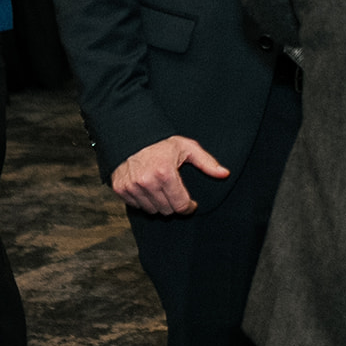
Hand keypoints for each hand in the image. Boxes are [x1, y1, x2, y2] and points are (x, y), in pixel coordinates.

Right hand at [110, 135, 229, 214]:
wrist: (132, 135)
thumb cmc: (162, 142)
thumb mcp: (187, 148)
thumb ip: (206, 162)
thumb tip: (224, 174)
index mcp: (165, 173)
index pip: (180, 205)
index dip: (188, 207)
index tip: (191, 204)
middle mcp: (147, 182)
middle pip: (166, 210)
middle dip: (175, 205)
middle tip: (177, 194)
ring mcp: (132, 187)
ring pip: (152, 210)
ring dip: (160, 204)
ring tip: (164, 191)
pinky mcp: (120, 189)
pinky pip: (137, 206)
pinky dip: (144, 202)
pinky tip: (150, 190)